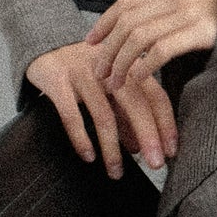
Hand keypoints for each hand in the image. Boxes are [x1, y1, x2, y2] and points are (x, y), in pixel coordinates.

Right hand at [25, 39, 177, 176]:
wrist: (44, 44)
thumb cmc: (86, 71)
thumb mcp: (111, 88)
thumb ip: (126, 114)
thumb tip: (139, 149)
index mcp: (129, 65)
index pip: (155, 96)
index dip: (166, 124)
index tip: (171, 151)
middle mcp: (110, 66)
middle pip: (136, 103)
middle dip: (148, 136)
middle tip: (156, 165)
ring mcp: (82, 72)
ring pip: (104, 115)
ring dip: (112, 148)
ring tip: (116, 173)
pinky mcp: (56, 80)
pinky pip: (71, 114)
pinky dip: (81, 138)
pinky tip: (89, 157)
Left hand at [85, 0, 216, 98]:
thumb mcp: (197, 4)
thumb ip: (171, 12)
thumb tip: (141, 30)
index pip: (127, 2)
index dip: (104, 22)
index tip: (90, 41)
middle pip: (128, 21)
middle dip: (108, 48)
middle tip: (98, 71)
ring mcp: (190, 12)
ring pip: (140, 36)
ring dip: (121, 62)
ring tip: (113, 82)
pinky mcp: (202, 32)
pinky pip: (162, 49)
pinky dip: (144, 65)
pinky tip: (138, 79)